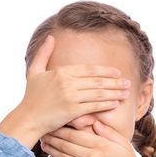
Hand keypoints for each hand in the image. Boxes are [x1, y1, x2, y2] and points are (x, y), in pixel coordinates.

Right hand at [17, 34, 131, 136]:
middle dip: (115, 82)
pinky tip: (116, 103)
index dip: (105, 71)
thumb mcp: (34, 72)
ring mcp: (70, 97)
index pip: (89, 70)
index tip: (117, 72)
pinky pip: (94, 106)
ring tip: (126, 92)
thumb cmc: (31, 97)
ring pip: (98, 93)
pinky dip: (107, 104)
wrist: (27, 119)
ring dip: (115, 92)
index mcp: (61, 72)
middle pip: (97, 81)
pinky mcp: (72, 111)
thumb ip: (43, 53)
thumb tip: (51, 37)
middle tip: (128, 82)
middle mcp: (67, 83)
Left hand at [40, 120, 151, 156]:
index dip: (61, 128)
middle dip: (52, 136)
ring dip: (51, 148)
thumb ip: (108, 131)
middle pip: (65, 144)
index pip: (75, 133)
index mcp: (101, 145)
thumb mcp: (123, 144)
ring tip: (44, 142)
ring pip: (62, 156)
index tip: (53, 122)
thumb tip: (94, 121)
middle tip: (43, 130)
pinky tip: (52, 155)